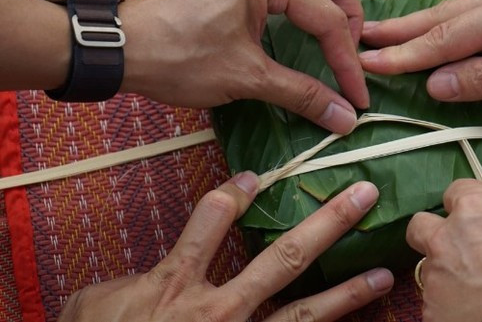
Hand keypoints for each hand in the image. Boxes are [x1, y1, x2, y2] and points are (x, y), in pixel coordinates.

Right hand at [58, 175, 393, 321]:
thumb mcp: (96, 304)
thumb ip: (127, 280)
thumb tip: (142, 272)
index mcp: (177, 281)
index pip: (213, 220)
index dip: (237, 193)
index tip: (257, 175)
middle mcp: (219, 307)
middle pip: (283, 257)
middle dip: (327, 223)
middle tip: (363, 197)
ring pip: (302, 311)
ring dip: (345, 292)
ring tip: (382, 274)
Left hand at [120, 0, 367, 133]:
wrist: (117, 46)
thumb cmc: (177, 58)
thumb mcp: (245, 78)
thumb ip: (302, 93)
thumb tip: (343, 118)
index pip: (326, 16)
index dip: (347, 60)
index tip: (356, 96)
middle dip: (348, 9)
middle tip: (349, 48)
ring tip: (329, 20)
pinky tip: (292, 5)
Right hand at [359, 0, 481, 102]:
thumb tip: (436, 85)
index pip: (445, 39)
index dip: (406, 55)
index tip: (370, 62)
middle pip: (444, 14)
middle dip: (403, 28)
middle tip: (365, 35)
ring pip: (462, 6)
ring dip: (426, 21)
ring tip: (394, 30)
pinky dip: (455, 17)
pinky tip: (449, 24)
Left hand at [407, 179, 481, 321]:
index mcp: (476, 209)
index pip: (456, 191)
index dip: (466, 206)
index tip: (475, 218)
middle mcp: (447, 237)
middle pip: (420, 225)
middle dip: (435, 235)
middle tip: (458, 252)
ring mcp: (435, 275)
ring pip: (429, 268)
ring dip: (448, 276)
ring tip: (480, 294)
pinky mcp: (431, 310)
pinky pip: (436, 303)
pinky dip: (451, 307)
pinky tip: (477, 313)